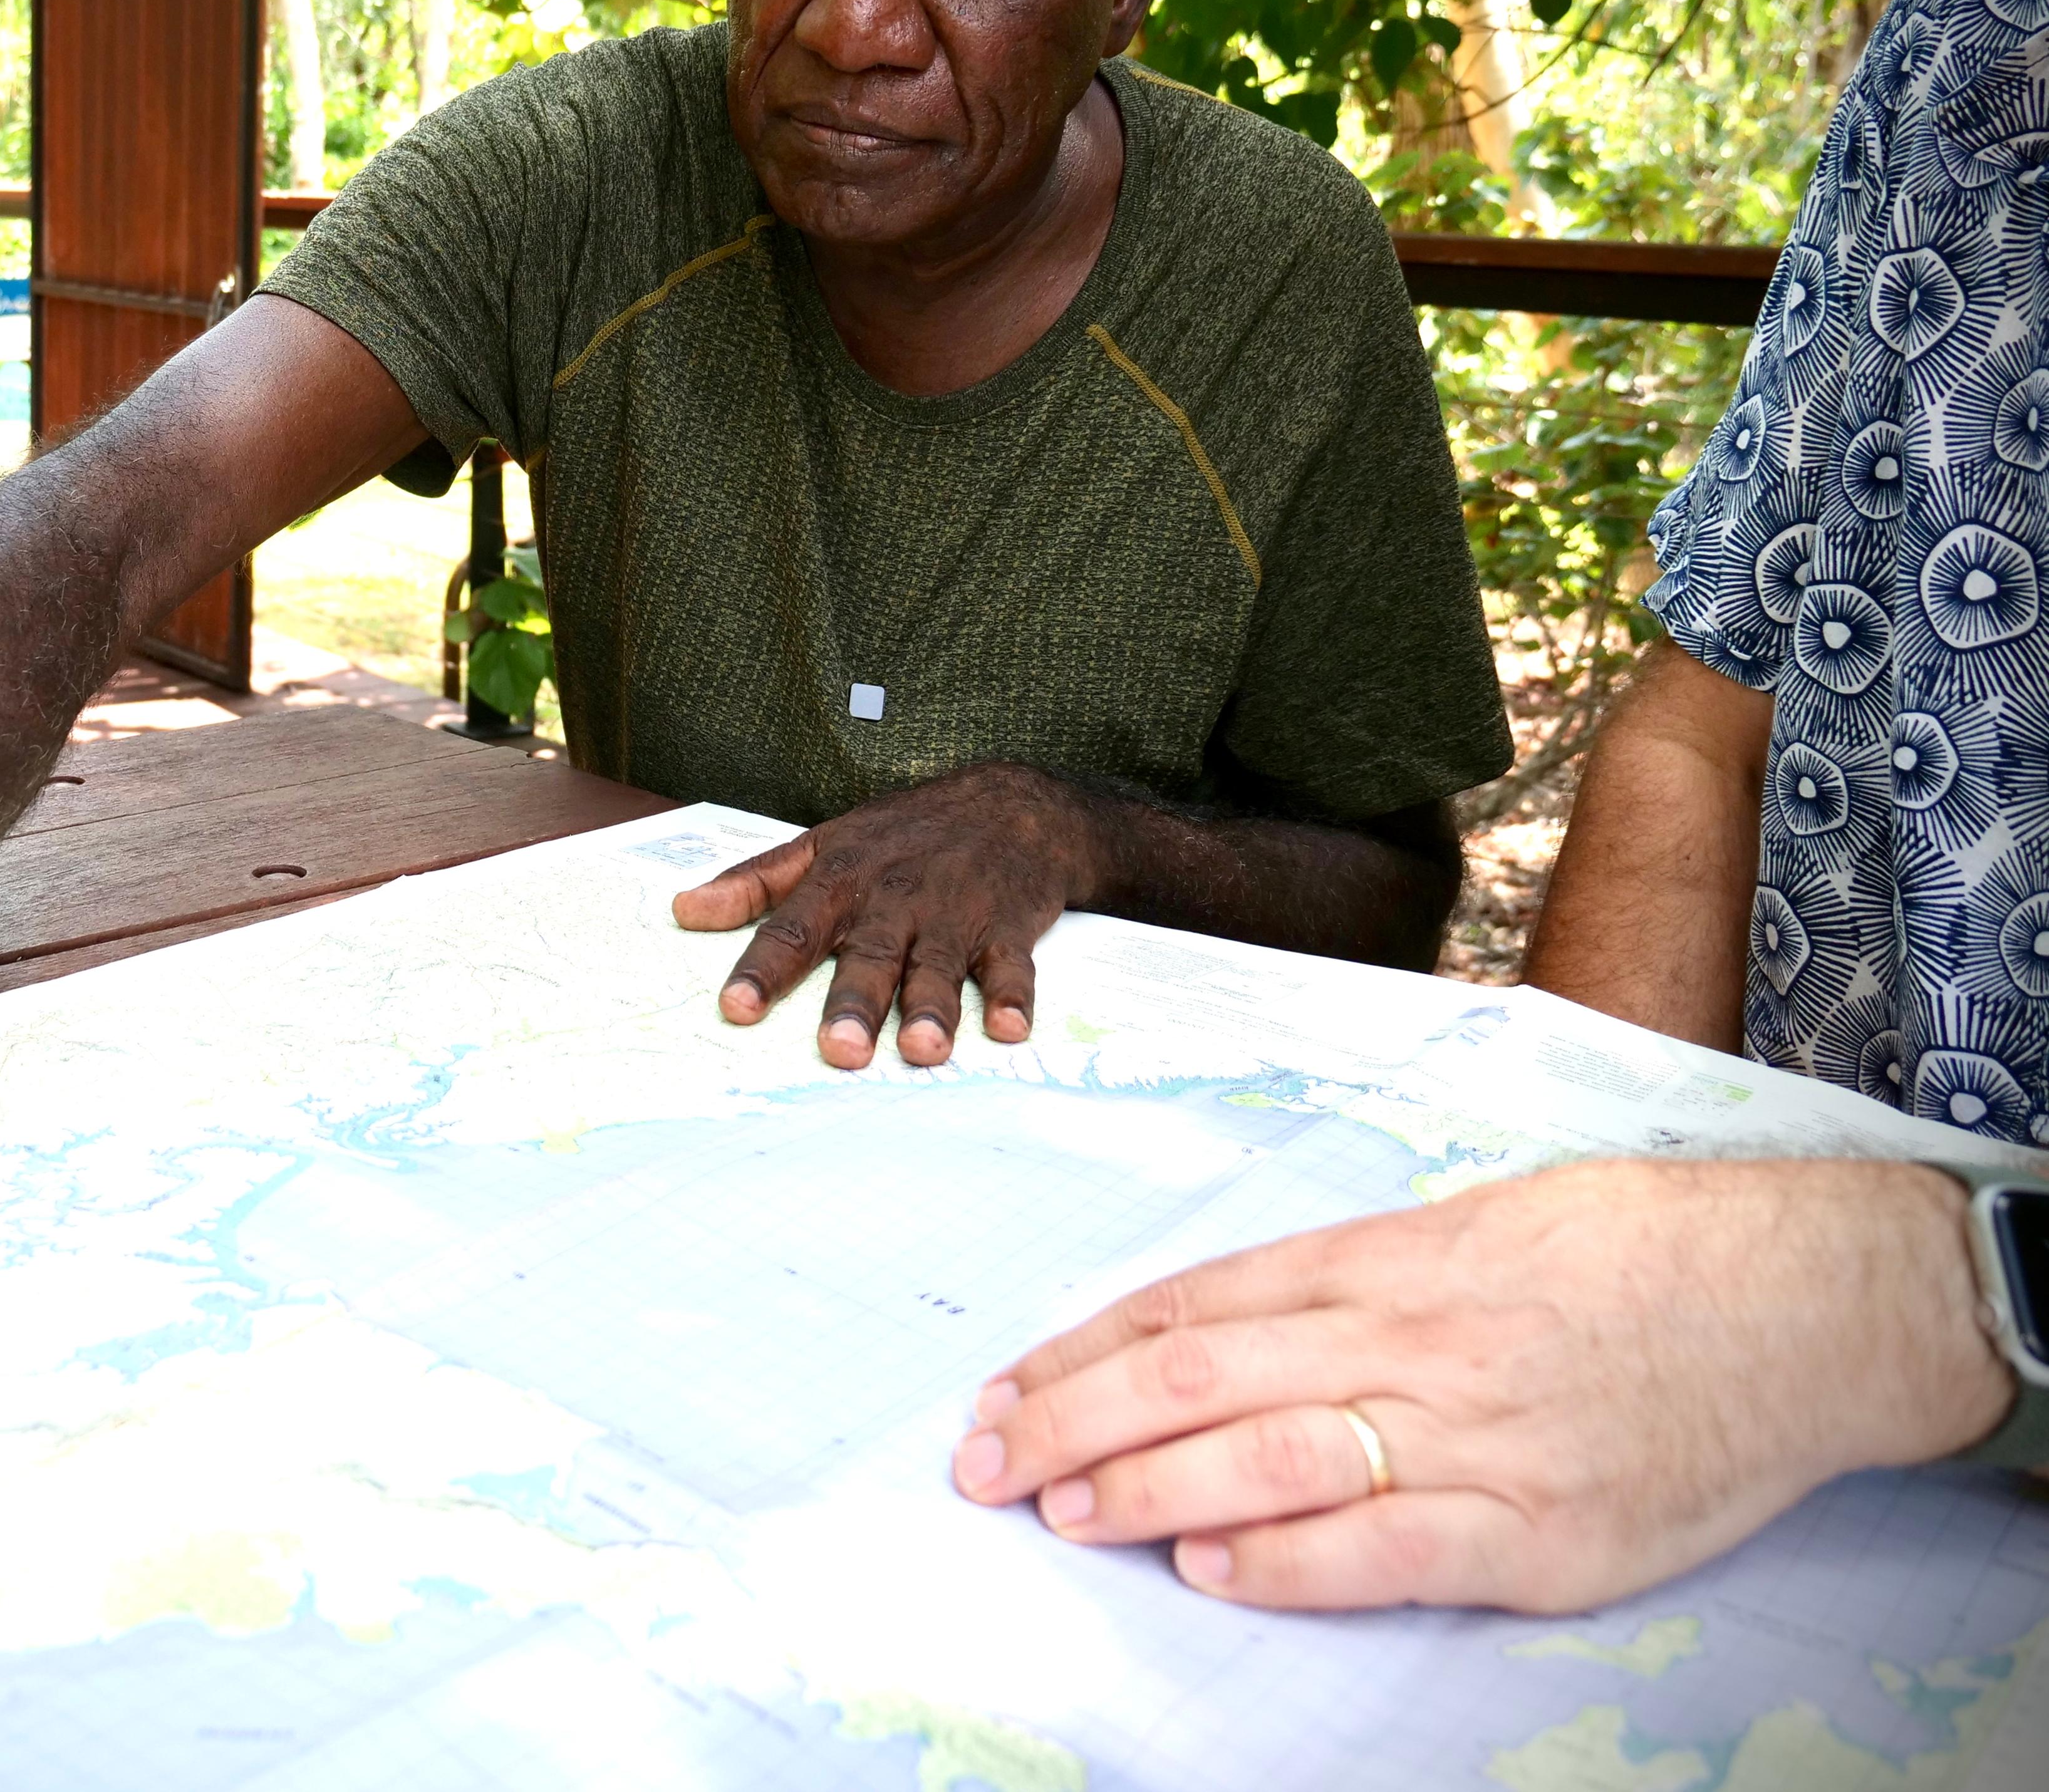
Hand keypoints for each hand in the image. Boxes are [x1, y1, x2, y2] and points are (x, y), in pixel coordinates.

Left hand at [672, 764, 1096, 1067]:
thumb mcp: (823, 843)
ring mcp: (954, 915)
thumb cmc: (903, 833)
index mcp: (842, 882)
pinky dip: (1015, 998)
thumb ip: (755, 882)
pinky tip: (1010, 1031)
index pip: (793, 929)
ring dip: (933, 1009)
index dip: (763, 970)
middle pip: (870, 957)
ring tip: (922, 1050)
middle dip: (854, 1005)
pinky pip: (1013, 968)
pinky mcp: (1008, 929)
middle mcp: (895, 901)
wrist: (1010, 802)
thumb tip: (684, 911)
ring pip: (940, 967)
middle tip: (839, 1051)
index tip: (735, 1008)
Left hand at [948, 1158, 2011, 1613]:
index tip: (1007, 1387)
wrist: (1807, 1301)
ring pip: (1267, 1454)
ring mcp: (1477, 1435)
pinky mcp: (1542, 1531)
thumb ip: (1357, 1276)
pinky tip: (1208, 1569)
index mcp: (1390, 1257)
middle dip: (1073, 1418)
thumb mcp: (1477, 1224)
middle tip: (986, 1461)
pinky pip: (1383, 1547)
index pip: (1196, 1301)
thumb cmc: (1636, 1251)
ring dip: (1144, 1487)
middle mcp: (1414, 1337)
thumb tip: (1225, 1325)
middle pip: (1200, 1372)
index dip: (1085, 1348)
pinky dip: (1283, 1561)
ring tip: (1062, 1509)